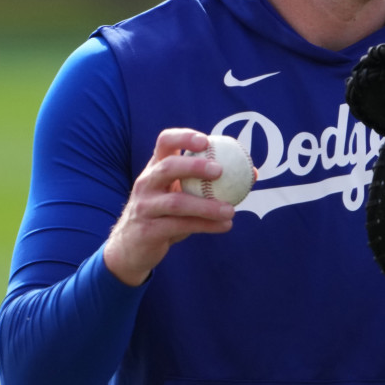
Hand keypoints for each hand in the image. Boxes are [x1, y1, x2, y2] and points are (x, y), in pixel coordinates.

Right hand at [103, 128, 240, 286]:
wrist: (131, 247)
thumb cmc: (165, 213)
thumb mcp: (181, 193)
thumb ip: (209, 182)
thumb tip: (253, 172)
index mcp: (155, 167)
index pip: (164, 142)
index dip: (184, 137)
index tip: (207, 141)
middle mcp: (146, 183)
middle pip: (168, 167)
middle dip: (194, 166)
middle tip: (220, 171)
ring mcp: (144, 207)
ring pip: (176, 202)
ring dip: (207, 206)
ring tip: (231, 210)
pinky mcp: (147, 230)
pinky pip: (180, 226)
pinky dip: (206, 226)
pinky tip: (225, 226)